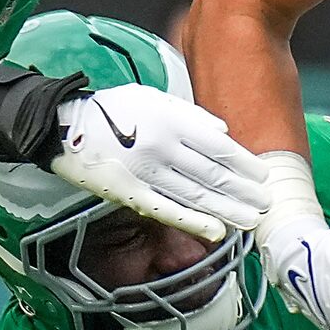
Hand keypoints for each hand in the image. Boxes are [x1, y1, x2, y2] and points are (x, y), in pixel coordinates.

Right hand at [52, 88, 269, 242]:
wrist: (62, 127)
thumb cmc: (113, 110)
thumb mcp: (152, 97)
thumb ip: (190, 113)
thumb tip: (224, 131)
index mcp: (170, 119)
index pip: (218, 146)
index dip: (244, 164)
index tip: (263, 176)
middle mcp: (162, 145)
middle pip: (212, 174)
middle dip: (244, 191)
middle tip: (267, 203)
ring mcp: (145, 172)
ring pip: (196, 196)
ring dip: (228, 210)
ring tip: (252, 220)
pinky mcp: (130, 193)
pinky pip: (168, 211)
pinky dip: (195, 223)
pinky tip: (217, 232)